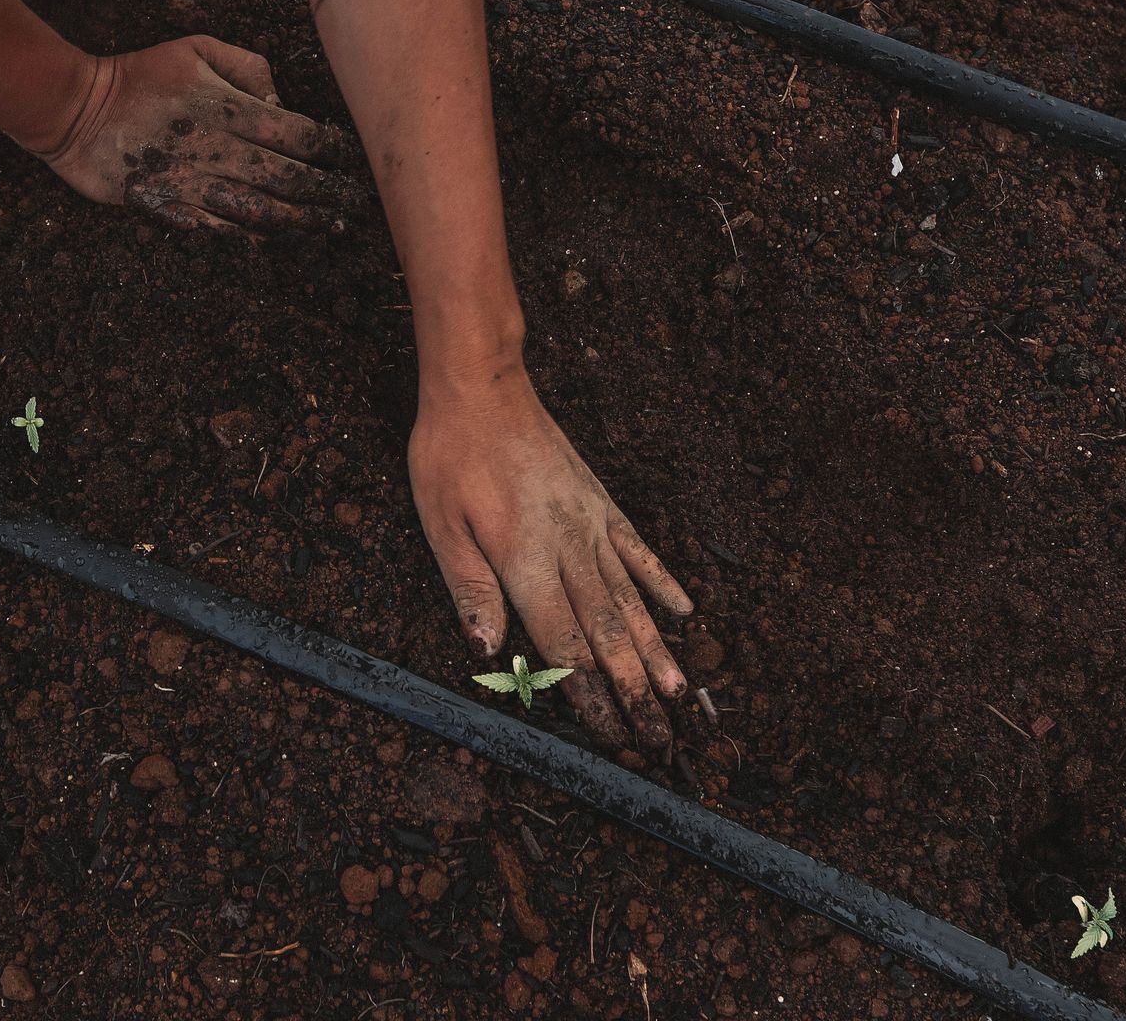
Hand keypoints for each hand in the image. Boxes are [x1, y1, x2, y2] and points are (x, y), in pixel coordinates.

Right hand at [36, 35, 361, 231]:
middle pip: (288, 178)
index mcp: (227, 106)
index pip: (297, 133)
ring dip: (298, 221)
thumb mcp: (196, 48)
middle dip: (326, 193)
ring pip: (259, 210)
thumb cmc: (141, 73)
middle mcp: (216, 147)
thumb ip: (247, 66)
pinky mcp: (168, 205)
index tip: (348, 159)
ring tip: (326, 227)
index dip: (330, 149)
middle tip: (351, 203)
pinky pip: (218, 227)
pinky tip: (274, 239)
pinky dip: (249, 235)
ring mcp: (192, 181)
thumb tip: (280, 101)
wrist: (75, 110)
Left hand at [409, 370, 692, 748]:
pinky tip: (684, 613)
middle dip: (632, 692)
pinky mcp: (600, 503)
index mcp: (526, 562)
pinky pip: (638, 551)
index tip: (610, 736)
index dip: (587, 696)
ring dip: (656, 651)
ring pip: (631, 601)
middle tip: (659, 738)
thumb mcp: (441, 527)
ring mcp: (591, 525)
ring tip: (682, 693)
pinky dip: (662, 585)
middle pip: (607, 633)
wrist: (483, 388)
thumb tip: (488, 654)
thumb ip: (471, 592)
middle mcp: (569, 549)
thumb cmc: (452, 456)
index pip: (562, 645)